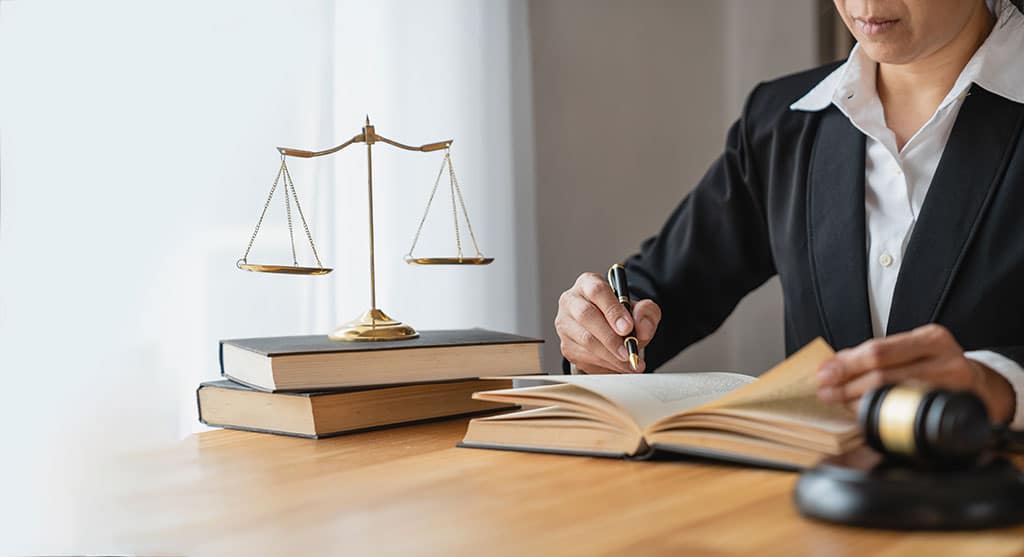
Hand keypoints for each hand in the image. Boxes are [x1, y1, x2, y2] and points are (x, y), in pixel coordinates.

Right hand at [555, 272, 661, 373]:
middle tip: (628, 351)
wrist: (611, 330)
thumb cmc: (622, 316)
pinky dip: (605, 365)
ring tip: (630, 362)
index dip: (612, 310)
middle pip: (586, 316)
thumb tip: (641, 326)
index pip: (597, 291)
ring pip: (585, 340)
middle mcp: (572, 301)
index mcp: (588, 283)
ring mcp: (565, 324)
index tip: (627, 328)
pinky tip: (619, 366)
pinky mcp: (566, 345)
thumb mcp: (640, 309)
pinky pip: (584, 357)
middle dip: (610, 337)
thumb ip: (646, 313)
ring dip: (610, 355)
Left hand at [816, 324, 1015, 423]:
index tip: (824, 373)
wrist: (977, 385)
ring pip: (893, 395)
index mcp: (931, 338)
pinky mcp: (953, 409)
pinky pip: (906, 413)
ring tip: (838, 402)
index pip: (879, 351)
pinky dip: (879, 411)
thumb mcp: (909, 350)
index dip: (847, 364)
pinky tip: (864, 412)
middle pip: (884, 374)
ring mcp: (954, 386)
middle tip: (826, 392)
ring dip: (857, 400)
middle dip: (847, 384)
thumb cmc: (933, 365)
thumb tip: (832, 364)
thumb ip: (873, 354)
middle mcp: (946, 359)